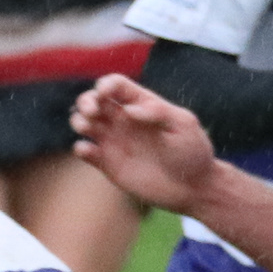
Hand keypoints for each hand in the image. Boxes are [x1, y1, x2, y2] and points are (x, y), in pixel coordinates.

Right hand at [68, 73, 217, 210]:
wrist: (193, 187)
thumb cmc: (193, 151)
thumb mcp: (183, 126)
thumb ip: (159, 112)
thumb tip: (129, 109)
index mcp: (142, 104)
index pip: (117, 85)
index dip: (106, 84)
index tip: (105, 92)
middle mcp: (124, 120)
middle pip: (94, 100)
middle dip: (86, 101)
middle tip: (92, 111)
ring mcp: (115, 141)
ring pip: (85, 123)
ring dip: (79, 120)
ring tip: (87, 127)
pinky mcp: (109, 164)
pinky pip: (86, 151)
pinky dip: (81, 148)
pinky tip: (88, 150)